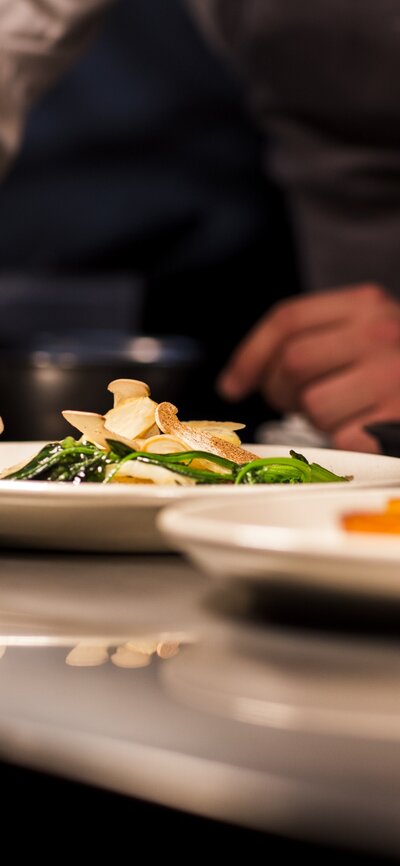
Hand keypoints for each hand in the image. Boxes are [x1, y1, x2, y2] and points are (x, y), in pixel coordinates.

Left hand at [217, 283, 399, 451]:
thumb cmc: (399, 364)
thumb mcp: (366, 330)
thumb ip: (318, 337)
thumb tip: (245, 374)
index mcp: (365, 304)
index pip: (287, 320)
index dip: (250, 355)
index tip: (234, 384)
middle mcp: (379, 332)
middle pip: (292, 363)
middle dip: (281, 391)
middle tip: (296, 401)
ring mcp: (391, 375)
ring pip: (312, 404)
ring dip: (315, 419)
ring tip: (342, 411)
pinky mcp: (396, 416)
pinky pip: (340, 437)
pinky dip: (342, 441)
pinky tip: (362, 428)